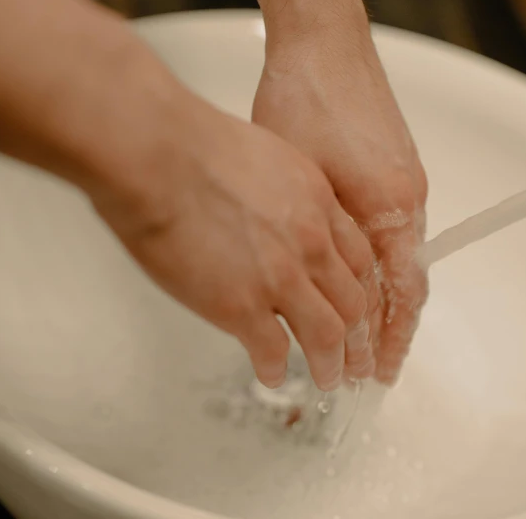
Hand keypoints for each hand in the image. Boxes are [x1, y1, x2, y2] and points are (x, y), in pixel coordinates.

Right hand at [93, 98, 377, 390]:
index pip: (360, 260)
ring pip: (327, 334)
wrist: (161, 155)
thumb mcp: (268, 156)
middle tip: (356, 359)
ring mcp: (280, 278)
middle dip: (359, 339)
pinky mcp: (241, 306)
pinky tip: (271, 374)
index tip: (361, 311)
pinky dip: (276, 368)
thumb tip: (278, 217)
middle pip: (354, 303)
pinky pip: (272, 350)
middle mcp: (312, 244)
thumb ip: (286, 195)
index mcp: (319, 204)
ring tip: (328, 380)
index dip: (364, 292)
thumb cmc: (198, 144)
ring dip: (331, 363)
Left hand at [252, 28, 428, 384]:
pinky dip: (384, 265)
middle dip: (393, 331)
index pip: (397, 296)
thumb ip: (323, 238)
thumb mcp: (301, 183)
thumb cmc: (305, 102)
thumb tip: (323, 286)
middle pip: (408, 283)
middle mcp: (409, 201)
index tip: (378, 372)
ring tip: (370, 334)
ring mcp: (407, 183)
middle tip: (377, 368)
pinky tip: (366, 276)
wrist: (323, 45)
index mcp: (390, 209)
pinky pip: (399, 232)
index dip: (387, 340)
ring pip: (402, 259)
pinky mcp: (397, 167)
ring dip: (387, 299)